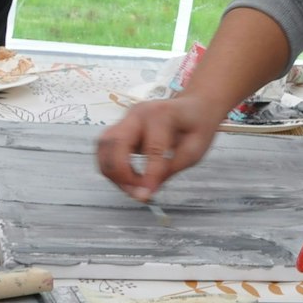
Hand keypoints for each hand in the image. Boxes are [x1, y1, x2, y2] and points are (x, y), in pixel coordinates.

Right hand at [95, 96, 222, 200]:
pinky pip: (105, 149)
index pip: (152, 148)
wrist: (192, 106)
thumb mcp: (195, 149)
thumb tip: (148, 189)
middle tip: (137, 193)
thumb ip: (172, 167)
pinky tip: (126, 178)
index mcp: (163, 114)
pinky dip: (110, 166)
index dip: (149, 175)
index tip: (148, 195)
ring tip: (132, 188)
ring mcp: (125, 118)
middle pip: (117, 143)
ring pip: (104, 146)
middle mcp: (139, 113)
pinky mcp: (118, 127)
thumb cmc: (197, 126)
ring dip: (112, 172)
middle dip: (122, 174)